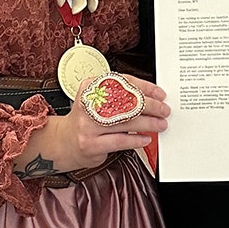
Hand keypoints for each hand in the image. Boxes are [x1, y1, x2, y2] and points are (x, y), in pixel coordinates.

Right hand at [18, 75, 170, 175]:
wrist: (64, 142)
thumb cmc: (86, 120)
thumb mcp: (96, 101)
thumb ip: (117, 96)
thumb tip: (150, 96)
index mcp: (90, 88)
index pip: (122, 82)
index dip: (145, 87)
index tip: (159, 93)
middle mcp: (88, 105)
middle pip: (126, 102)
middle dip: (150, 106)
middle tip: (164, 109)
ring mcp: (88, 126)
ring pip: (126, 122)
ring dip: (148, 123)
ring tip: (160, 124)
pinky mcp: (91, 144)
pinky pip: (120, 141)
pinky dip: (136, 140)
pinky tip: (146, 138)